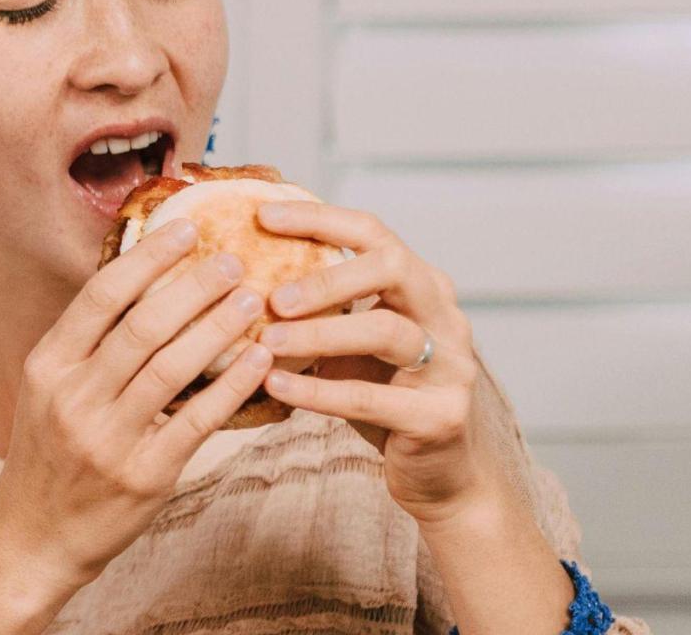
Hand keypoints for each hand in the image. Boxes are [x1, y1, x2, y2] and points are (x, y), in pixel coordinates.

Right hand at [0, 217, 274, 591]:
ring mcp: (107, 439)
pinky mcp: (143, 475)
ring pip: (172, 368)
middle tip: (233, 260)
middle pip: (142, 325)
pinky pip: (196, 421)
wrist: (34, 537)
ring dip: (218, 328)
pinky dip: (231, 386)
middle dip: (193, 286)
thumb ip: (88, 342)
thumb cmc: (51, 453)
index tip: (188, 228)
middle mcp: (73, 397)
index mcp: (49, 365)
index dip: (148, 257)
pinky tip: (259, 361)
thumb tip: (144, 277)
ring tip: (251, 300)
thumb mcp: (49, 389)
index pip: (102, 295)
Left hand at [251, 200, 508, 525]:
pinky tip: (276, 388)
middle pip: (392, 268)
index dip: (319, 219)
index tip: (261, 216)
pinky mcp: (440, 416)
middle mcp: (444, 315)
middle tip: (274, 297)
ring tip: (268, 342)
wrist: (442, 473)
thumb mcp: (354, 344)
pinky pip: (372, 398)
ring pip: (386, 331)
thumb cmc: (386, 396)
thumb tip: (240, 276)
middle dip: (329, 277)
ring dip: (320, 333)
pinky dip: (319, 391)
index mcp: (422, 285)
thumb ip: (322, 310)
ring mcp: (450, 364)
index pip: (373, 233)